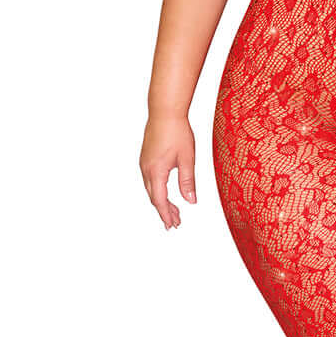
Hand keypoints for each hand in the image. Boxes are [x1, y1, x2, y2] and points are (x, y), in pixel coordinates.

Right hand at [140, 112, 196, 229]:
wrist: (164, 111)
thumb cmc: (177, 132)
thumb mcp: (187, 159)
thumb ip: (187, 182)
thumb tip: (191, 201)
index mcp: (156, 171)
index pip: (160, 201)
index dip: (166, 215)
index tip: (173, 225)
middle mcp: (146, 169)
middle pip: (154, 197)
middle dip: (165, 211)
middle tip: (175, 222)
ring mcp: (144, 163)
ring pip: (151, 189)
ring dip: (161, 201)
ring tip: (173, 211)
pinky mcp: (145, 158)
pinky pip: (149, 180)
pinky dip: (157, 190)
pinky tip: (165, 191)